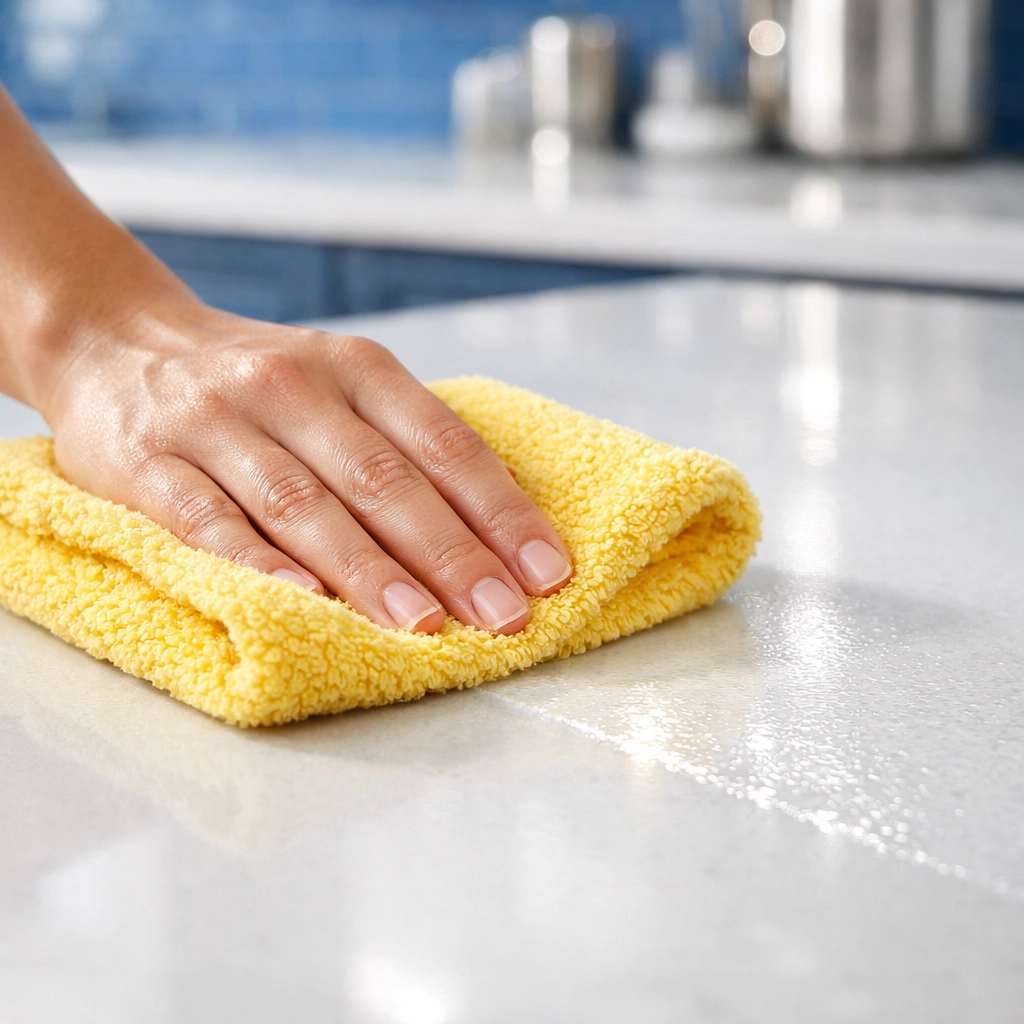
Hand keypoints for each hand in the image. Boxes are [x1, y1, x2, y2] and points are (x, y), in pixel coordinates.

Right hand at [44, 298, 572, 633]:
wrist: (115, 339)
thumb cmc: (255, 383)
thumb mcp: (337, 384)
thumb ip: (401, 442)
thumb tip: (493, 534)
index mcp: (353, 367)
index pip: (443, 443)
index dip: (500, 509)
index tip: (547, 572)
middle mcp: (290, 385)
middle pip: (382, 477)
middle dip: (451, 552)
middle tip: (504, 615)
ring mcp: (214, 422)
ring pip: (303, 501)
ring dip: (368, 567)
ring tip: (422, 624)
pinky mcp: (145, 462)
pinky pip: (205, 516)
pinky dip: (256, 561)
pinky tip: (302, 600)